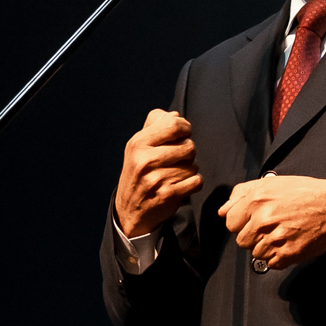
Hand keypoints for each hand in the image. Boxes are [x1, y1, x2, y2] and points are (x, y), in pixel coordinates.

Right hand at [114, 110, 202, 237]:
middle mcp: (145, 160)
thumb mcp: (138, 147)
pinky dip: (194, 183)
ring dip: (190, 169)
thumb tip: (175, 114)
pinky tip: (182, 185)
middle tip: (179, 159)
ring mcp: (156, 179)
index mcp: (138, 144)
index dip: (185, 128)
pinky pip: (196, 181)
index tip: (184, 134)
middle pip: (188, 146)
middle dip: (189, 152)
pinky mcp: (168, 195)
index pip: (174, 124)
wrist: (130, 211)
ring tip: (177, 174)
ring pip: (193, 165)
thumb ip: (155, 126)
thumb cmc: (138, 174)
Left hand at [218, 175, 325, 270]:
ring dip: (266, 247)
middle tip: (271, 227)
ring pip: (256, 253)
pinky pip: (271, 263)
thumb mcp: (271, 183)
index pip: (230, 223)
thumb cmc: (305, 193)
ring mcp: (275, 239)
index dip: (241, 223)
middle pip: (242, 241)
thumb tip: (224, 209)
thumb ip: (242, 193)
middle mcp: (263, 220)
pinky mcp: (287, 254)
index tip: (253, 221)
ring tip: (282, 234)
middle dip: (253, 236)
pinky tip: (288, 243)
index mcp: (256, 201)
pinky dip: (278, 257)